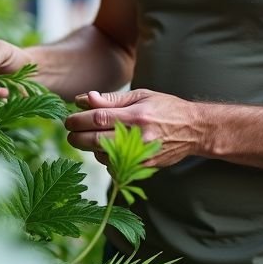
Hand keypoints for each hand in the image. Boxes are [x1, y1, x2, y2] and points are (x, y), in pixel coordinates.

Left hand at [63, 89, 202, 167]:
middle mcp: (138, 137)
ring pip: (102, 155)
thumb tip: (84, 98)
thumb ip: (111, 99)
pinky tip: (110, 148)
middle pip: (95, 140)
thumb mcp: (140, 96)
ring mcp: (141, 155)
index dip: (78, 119)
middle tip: (70, 131)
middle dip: (76, 136)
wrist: (194, 130)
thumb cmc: (165, 108)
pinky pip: (114, 167)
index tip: (68, 119)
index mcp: (136, 115)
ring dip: (91, 147)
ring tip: (93, 136)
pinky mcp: (143, 168)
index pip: (97, 118)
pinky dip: (106, 158)